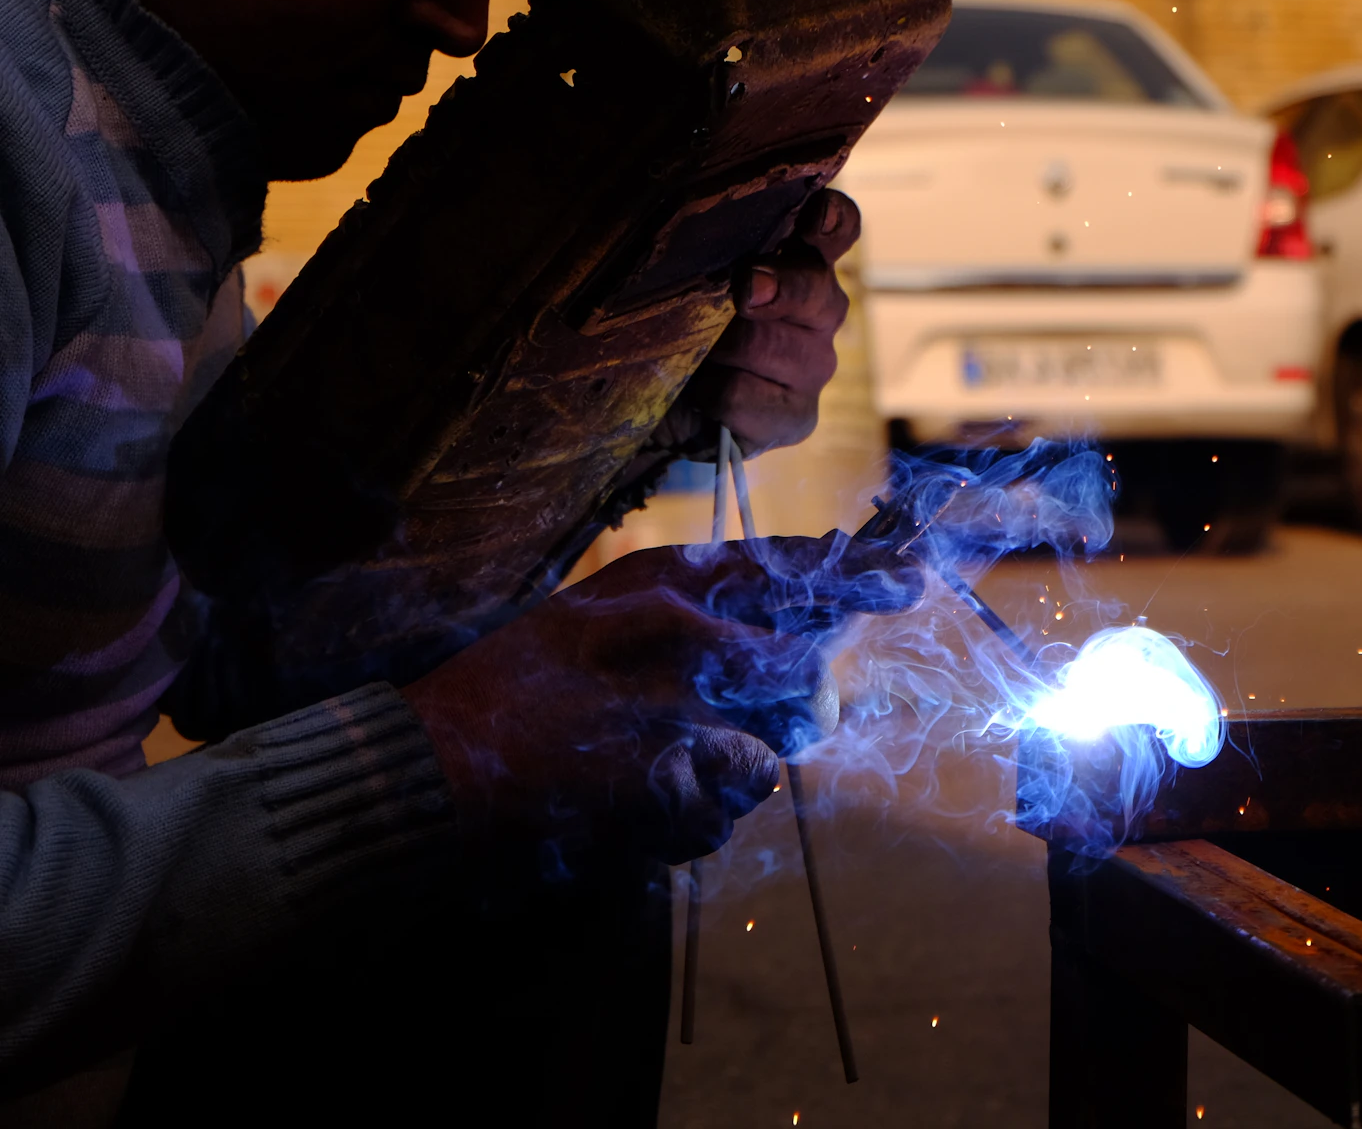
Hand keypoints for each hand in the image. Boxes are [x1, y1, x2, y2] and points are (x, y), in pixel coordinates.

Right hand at [403, 534, 922, 862]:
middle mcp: (682, 638)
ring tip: (653, 767)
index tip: (908, 575)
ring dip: (729, 773)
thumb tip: (787, 615)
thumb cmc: (507, 694)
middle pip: (803, 671)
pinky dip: (690, 821)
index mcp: (657, 587)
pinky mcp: (670, 788)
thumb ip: (685, 610)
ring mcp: (680, 714)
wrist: (427, 772)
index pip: (786, 567)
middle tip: (732, 722)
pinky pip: (723, 814)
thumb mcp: (591, 617)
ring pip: (770, 755)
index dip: (857, 572)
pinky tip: (632, 804)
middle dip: (793, 706)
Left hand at [656, 189, 859, 458]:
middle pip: (816, 288)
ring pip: (772, 345)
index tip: (814, 216)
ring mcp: (813, 365)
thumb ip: (704, 254)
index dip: (832, 220)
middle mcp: (819, 310)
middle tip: (747, 289)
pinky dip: (713, 394)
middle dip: (780, 287)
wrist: (667, 409)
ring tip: (696, 354)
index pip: (837, 230)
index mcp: (799, 262)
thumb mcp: (686, 282)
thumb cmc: (681, 327)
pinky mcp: (796, 416)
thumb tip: (700, 238)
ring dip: (723, 347)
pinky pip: (746, 397)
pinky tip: (700, 395)